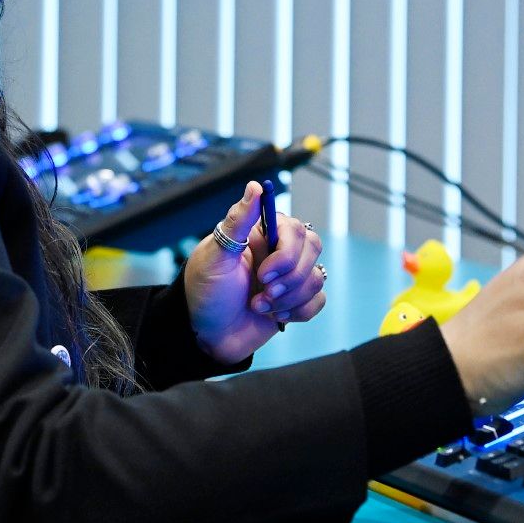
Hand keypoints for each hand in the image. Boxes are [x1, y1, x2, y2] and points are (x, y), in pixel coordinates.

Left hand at [184, 181, 327, 363]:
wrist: (207, 336)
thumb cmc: (205, 292)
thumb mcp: (216, 256)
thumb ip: (238, 221)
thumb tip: (255, 186)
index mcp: (260, 234)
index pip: (295, 228)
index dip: (286, 253)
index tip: (264, 274)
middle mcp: (278, 251)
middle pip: (312, 249)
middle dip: (289, 278)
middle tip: (261, 291)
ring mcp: (288, 276)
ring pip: (316, 277)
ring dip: (289, 298)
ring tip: (259, 306)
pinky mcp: (295, 301)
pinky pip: (318, 300)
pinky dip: (299, 311)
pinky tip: (274, 316)